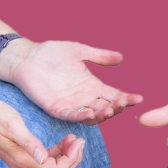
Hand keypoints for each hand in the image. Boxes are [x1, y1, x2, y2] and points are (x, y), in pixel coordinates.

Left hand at [0, 40, 142, 123]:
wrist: (28, 56)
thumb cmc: (52, 53)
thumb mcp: (80, 52)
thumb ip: (99, 57)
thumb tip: (121, 58)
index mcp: (92, 86)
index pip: (113, 95)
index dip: (126, 98)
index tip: (139, 98)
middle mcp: (84, 98)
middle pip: (105, 108)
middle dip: (116, 108)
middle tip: (124, 104)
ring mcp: (70, 104)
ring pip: (91, 115)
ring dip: (101, 115)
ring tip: (111, 110)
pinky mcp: (56, 108)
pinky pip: (71, 116)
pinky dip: (81, 116)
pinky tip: (90, 113)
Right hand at [0, 97, 85, 167]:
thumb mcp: (13, 125)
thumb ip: (29, 143)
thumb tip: (44, 159)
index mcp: (24, 161)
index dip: (72, 158)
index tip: (78, 140)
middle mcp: (24, 167)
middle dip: (73, 159)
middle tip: (80, 140)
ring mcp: (23, 164)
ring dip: (67, 157)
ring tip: (74, 139)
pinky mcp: (22, 157)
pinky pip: (46, 162)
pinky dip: (58, 154)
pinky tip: (63, 142)